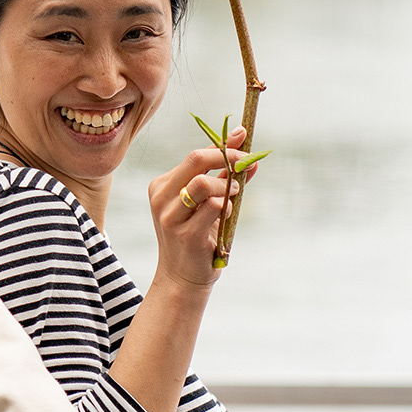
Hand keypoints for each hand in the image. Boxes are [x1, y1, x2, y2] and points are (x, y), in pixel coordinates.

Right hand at [146, 127, 259, 288]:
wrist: (182, 276)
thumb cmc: (196, 237)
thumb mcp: (206, 204)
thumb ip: (224, 179)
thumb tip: (251, 157)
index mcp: (162, 186)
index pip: (194, 155)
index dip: (222, 144)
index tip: (243, 135)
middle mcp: (161, 197)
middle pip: (195, 160)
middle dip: (227, 157)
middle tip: (246, 163)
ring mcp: (170, 216)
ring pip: (204, 183)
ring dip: (227, 186)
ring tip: (232, 197)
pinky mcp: (185, 233)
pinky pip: (214, 207)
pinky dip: (227, 207)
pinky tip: (226, 216)